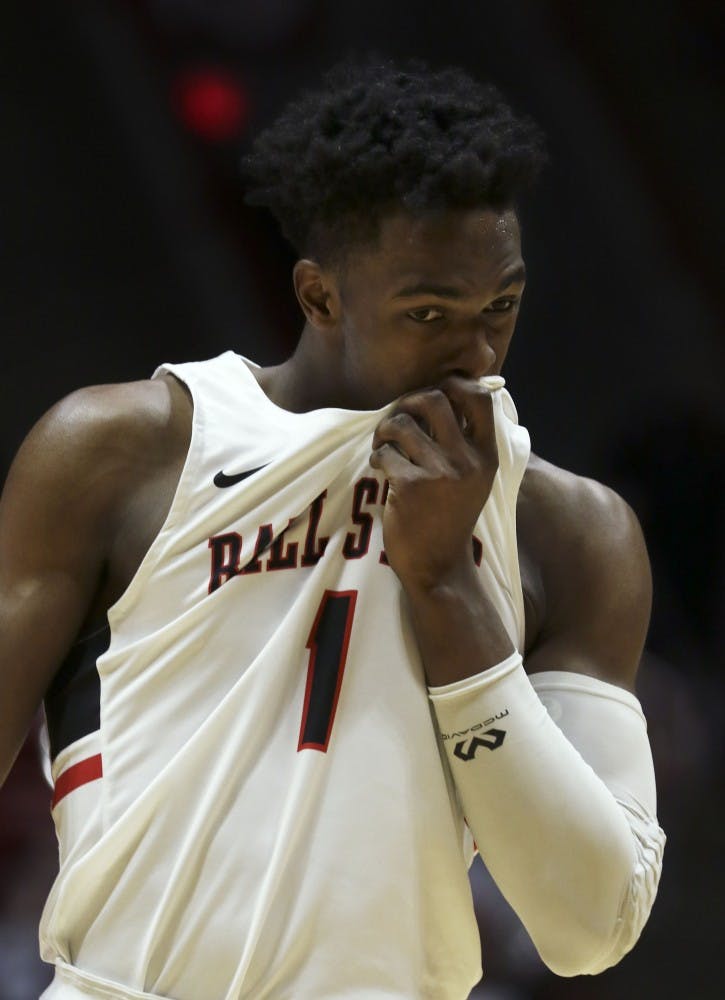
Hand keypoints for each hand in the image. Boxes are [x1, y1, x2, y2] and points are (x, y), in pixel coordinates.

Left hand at [370, 376, 498, 590]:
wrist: (438, 566)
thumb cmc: (450, 518)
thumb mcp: (474, 479)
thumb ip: (466, 442)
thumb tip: (445, 395)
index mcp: (487, 455)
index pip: (479, 397)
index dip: (452, 384)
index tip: (432, 395)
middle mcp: (468, 460)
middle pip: (435, 398)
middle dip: (409, 401)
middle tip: (399, 418)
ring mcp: (440, 472)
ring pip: (403, 422)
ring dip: (386, 428)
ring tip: (384, 444)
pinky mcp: (410, 486)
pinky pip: (385, 452)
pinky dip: (377, 456)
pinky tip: (381, 467)